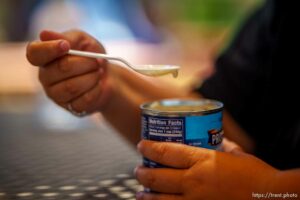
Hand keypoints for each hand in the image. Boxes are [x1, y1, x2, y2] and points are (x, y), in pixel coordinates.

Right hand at [26, 29, 112, 114]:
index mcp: (45, 58)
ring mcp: (56, 95)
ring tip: (99, 72)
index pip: (34, 54)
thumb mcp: (83, 41)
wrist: (108, 78)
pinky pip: (83, 100)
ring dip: (91, 77)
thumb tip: (44, 34)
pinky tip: (99, 85)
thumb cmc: (91, 57)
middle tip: (97, 61)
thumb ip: (67, 37)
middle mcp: (46, 77)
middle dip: (85, 63)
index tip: (66, 46)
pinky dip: (96, 90)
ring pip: (72, 86)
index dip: (48, 49)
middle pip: (61, 68)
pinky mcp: (70, 108)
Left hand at [135, 139, 277, 199]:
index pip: (166, 152)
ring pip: (160, 199)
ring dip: (146, 195)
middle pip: (158, 177)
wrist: (271, 198)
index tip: (141, 145)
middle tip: (138, 169)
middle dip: (143, 173)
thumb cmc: (256, 175)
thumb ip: (224, 146)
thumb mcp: (237, 154)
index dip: (149, 148)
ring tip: (141, 192)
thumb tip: (218, 139)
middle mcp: (194, 182)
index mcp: (203, 161)